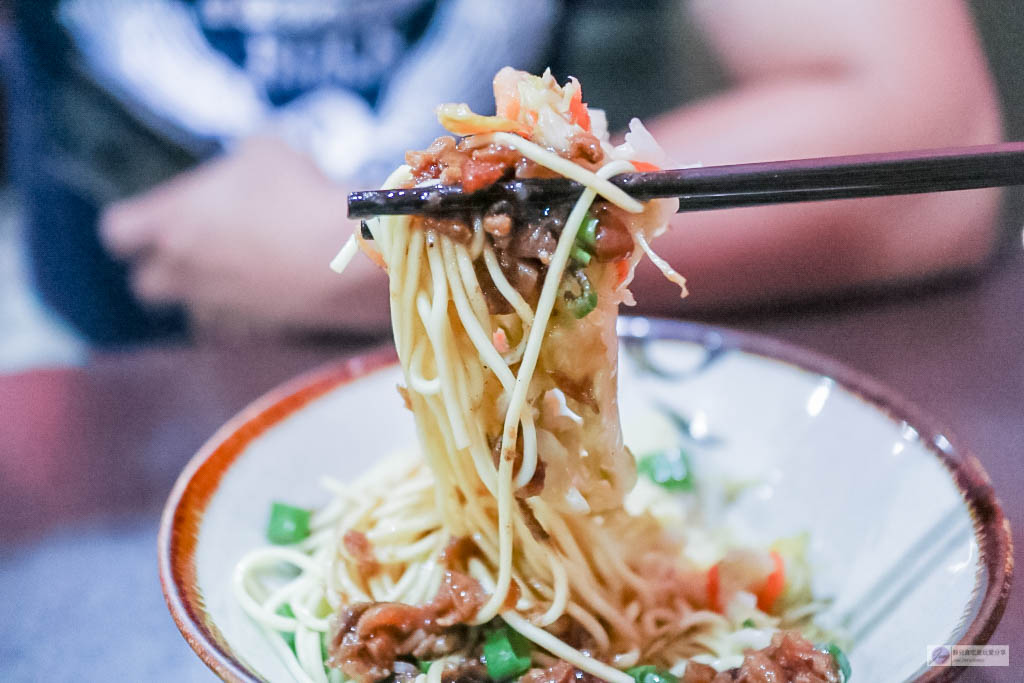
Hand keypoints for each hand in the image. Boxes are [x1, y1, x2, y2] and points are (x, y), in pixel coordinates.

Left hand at [100, 136, 389, 337]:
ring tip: (245, 268)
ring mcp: (216, 306)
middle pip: (145, 283)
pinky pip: (233, 328)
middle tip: (198, 247)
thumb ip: (234, 167)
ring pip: (192, 310)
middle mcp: (183, 270)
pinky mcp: (252, 331)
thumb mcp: (265, 151)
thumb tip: (239, 176)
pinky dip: (244, 314)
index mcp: (172, 221)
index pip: (116, 232)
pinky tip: (272, 291)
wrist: (349, 253)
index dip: (134, 225)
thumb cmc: (302, 193)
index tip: (160, 217)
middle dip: (165, 268)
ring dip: (207, 292)